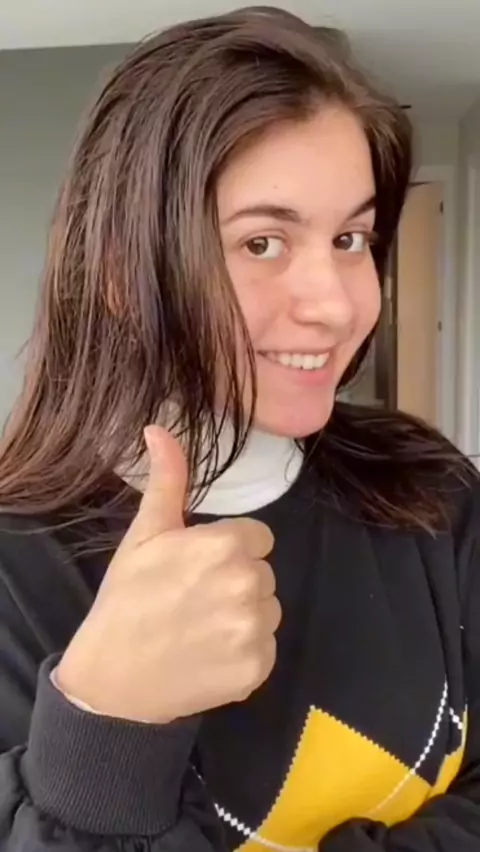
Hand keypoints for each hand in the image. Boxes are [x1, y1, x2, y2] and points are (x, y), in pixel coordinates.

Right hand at [57, 425, 279, 722]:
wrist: (112, 678)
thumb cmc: (127, 599)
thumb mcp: (144, 534)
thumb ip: (166, 480)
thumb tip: (159, 428)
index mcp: (226, 545)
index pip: (257, 539)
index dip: (228, 551)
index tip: (198, 568)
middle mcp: (249, 584)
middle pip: (263, 573)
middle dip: (236, 581)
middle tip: (194, 599)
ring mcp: (255, 630)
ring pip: (267, 610)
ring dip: (243, 617)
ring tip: (201, 629)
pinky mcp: (258, 669)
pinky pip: (266, 648)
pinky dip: (243, 653)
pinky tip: (209, 655)